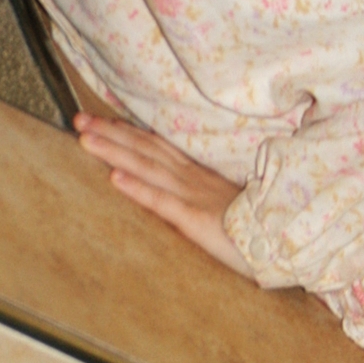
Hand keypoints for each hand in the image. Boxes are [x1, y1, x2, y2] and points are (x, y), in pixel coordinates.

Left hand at [74, 113, 251, 276]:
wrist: (284, 244)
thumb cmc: (255, 229)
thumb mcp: (221, 206)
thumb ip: (197, 195)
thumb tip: (174, 191)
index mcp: (197, 176)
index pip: (156, 146)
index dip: (126, 132)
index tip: (99, 120)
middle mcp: (192, 179)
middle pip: (145, 149)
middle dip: (111, 132)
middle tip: (79, 118)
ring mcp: (193, 196)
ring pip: (147, 167)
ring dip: (115, 152)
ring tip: (86, 139)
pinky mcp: (196, 219)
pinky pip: (163, 201)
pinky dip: (139, 188)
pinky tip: (115, 178)